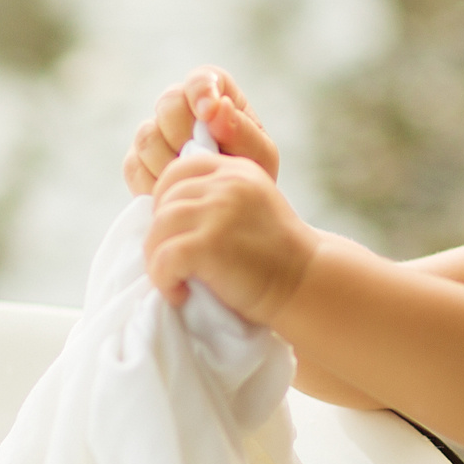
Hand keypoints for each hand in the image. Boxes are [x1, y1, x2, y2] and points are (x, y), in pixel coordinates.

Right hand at [123, 68, 279, 195]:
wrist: (232, 212)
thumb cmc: (249, 173)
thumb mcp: (259, 155)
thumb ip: (242, 131)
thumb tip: (218, 108)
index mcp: (215, 94)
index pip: (200, 79)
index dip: (200, 91)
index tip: (209, 112)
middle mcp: (180, 107)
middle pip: (168, 103)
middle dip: (184, 133)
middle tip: (202, 157)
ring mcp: (155, 133)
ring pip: (148, 136)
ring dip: (172, 162)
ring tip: (194, 180)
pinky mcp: (137, 161)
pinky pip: (135, 166)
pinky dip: (155, 183)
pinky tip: (176, 192)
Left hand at [145, 153, 319, 323]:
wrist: (306, 285)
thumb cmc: (276, 258)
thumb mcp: (251, 208)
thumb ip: (218, 198)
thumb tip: (161, 212)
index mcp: (236, 170)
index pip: (178, 169)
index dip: (164, 200)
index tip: (174, 232)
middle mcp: (227, 184)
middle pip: (164, 201)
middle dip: (159, 235)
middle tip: (172, 264)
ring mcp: (219, 211)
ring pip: (158, 229)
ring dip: (157, 260)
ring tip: (174, 281)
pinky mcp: (210, 244)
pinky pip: (163, 258)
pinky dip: (163, 280)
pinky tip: (180, 294)